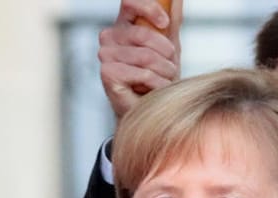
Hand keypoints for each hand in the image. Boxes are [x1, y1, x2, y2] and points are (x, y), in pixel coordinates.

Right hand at [99, 0, 179, 121]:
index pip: (130, 2)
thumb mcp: (168, 43)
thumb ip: (172, 19)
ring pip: (146, 56)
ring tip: (165, 80)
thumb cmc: (157, 75)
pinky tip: (155, 90)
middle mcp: (110, 36)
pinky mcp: (107, 73)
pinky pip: (143, 74)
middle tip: (171, 66)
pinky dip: (157, 84)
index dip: (149, 8)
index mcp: (123, 24)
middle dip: (165, 52)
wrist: (148, 108)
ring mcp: (105, 55)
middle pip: (143, 34)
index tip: (165, 23)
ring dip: (164, 71)